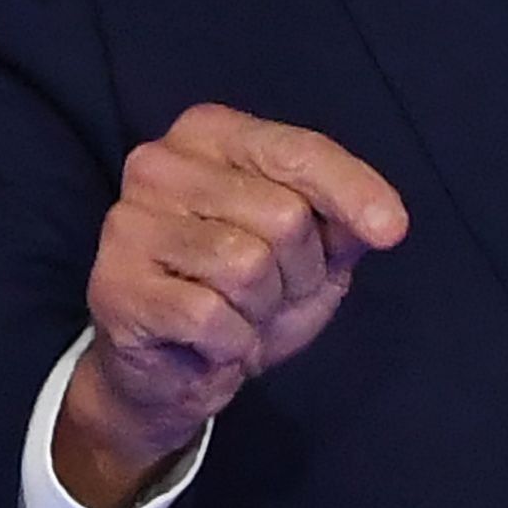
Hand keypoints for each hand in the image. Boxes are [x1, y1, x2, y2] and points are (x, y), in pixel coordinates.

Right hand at [55, 104, 409, 507]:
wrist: (171, 373)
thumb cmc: (245, 298)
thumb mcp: (312, 253)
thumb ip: (342, 222)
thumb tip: (384, 222)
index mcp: (208, 134)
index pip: (297, 152)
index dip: (354, 192)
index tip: (392, 231)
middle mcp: (159, 163)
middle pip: (283, 216)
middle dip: (299, 272)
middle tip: (270, 295)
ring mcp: (129, 223)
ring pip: (247, 266)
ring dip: (262, 311)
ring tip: (238, 315)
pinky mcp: (115, 285)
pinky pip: (211, 317)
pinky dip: (231, 344)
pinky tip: (210, 342)